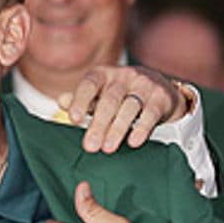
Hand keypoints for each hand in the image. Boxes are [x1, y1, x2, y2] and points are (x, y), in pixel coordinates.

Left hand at [56, 65, 187, 151]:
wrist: (163, 89)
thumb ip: (82, 99)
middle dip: (99, 124)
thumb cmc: (122, 95)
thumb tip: (61, 101)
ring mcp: (144, 85)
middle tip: (90, 146)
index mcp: (103, 74)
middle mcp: (123, 76)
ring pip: (129, 107)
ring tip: (107, 148)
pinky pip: (150, 114)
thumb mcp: (100, 94)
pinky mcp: (161, 98)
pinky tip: (133, 142)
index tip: (73, 119)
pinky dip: (141, 129)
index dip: (80, 101)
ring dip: (117, 129)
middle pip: (109, 100)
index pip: (89, 85)